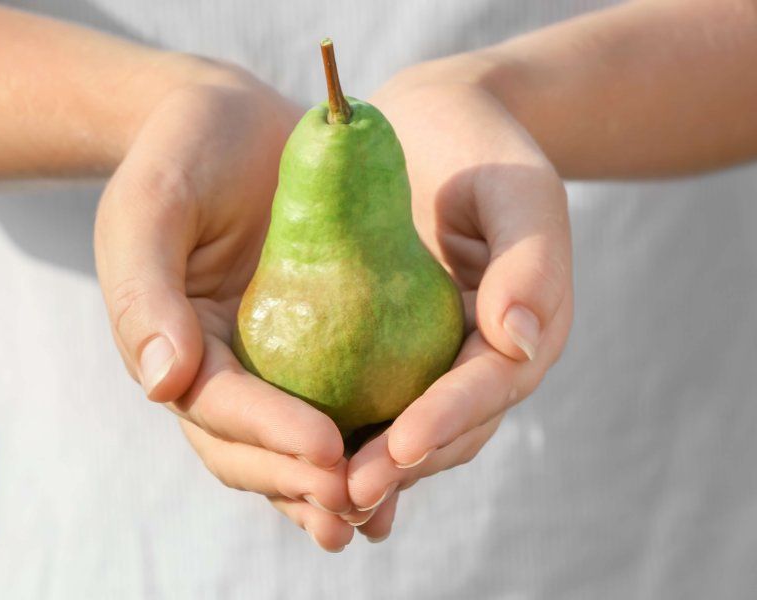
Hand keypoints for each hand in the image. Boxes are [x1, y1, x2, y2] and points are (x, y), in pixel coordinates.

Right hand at [94, 73, 354, 551]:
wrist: (234, 125)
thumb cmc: (186, 153)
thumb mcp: (153, 204)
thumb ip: (144, 290)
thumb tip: (162, 384)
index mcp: (176, 344)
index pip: (216, 404)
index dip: (267, 433)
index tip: (326, 449)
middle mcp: (219, 367)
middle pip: (249, 447)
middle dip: (298, 481)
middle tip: (355, 503)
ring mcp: (265, 363)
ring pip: (288, 446)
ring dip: (325, 489)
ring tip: (373, 516)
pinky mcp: (311, 346)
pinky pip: (333, 406)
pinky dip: (357, 446)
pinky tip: (395, 470)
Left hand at [345, 75, 572, 540]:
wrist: (436, 128)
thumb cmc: (480, 149)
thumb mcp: (517, 189)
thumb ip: (529, 260)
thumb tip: (522, 342)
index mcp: (524, 328)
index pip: (490, 385)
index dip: (449, 419)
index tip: (401, 445)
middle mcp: (481, 357)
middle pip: (450, 429)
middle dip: (401, 467)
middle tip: (347, 496)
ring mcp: (435, 358)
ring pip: (407, 429)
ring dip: (368, 469)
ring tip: (320, 501)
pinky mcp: (390, 350)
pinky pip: (369, 402)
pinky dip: (342, 436)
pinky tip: (300, 461)